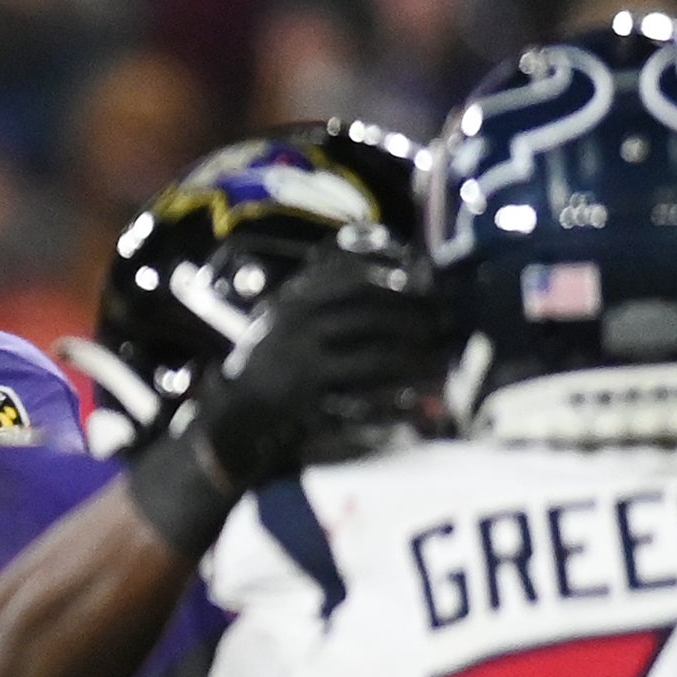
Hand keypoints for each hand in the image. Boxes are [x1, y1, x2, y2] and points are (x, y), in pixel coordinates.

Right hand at [189, 236, 448, 487]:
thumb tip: (376, 254)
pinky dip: (393, 407)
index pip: (350, 275)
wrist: (230, 421)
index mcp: (292, 302)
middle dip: (414, 319)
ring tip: (440, 364)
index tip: (427, 277)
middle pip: (369, 317)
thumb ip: (318, 288)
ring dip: (412, 361)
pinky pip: (362, 407)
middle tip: (446, 324)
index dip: (393, 274)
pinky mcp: (308, 409)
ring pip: (372, 360)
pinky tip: (418, 405)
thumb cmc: (268, 364)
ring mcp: (301, 371)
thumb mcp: (281, 316)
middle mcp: (296, 331)